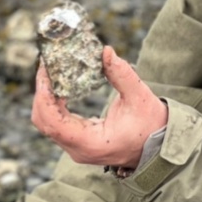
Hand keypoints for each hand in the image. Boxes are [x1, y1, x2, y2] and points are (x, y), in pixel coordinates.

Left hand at [31, 46, 167, 168]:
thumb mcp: (139, 97)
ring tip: (52, 73)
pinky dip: (54, 104)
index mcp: (90, 142)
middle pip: (43, 121)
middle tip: (47, 66)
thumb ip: (121, 74)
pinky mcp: (79, 143)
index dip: (44, 94)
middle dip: (41, 92)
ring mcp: (77, 148)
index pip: (52, 120)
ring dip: (46, 97)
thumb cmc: (151, 125)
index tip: (45, 70)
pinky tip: (61, 86)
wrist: (160, 149)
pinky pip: (56, 124)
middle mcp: (78, 149)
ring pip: (47, 123)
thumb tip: (106, 51)